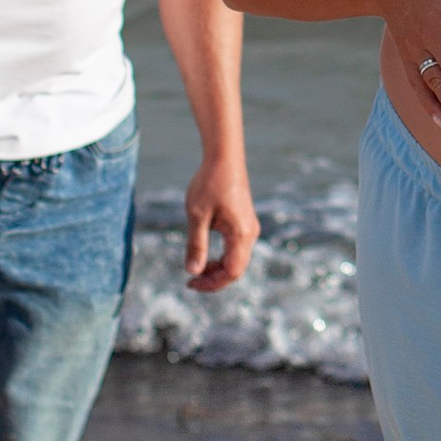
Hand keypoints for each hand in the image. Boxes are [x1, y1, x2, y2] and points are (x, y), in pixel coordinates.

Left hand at [185, 157, 258, 291]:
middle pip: (236, 269)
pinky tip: (205, 253)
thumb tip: (193, 272)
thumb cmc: (209, 183)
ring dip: (217, 268)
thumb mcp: (197, 215)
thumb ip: (196, 245)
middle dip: (214, 278)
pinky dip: (222, 256)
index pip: (232, 272)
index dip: (212, 283)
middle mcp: (250, 233)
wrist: (224, 157)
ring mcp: (249, 228)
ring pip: (236, 260)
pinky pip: (236, 249)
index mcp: (241, 234)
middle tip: (190, 280)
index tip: (190, 283)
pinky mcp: (244, 222)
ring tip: (196, 267)